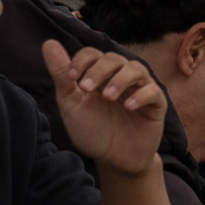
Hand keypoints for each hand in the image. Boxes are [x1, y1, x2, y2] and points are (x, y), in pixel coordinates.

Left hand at [42, 41, 167, 176]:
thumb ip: (61, 76)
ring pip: (136, 69)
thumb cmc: (92, 132)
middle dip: (98, 70)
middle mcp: (121, 77)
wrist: (113, 160)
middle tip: (86, 88)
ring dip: (120, 80)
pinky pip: (153, 92)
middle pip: (114, 59)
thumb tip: (48, 43)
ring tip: (107, 96)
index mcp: (100, 75)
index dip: (82, 60)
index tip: (71, 76)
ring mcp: (140, 89)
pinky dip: (141, 96)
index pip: (94, 54)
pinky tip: (128, 107)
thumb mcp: (72, 105)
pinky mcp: (156, 105)